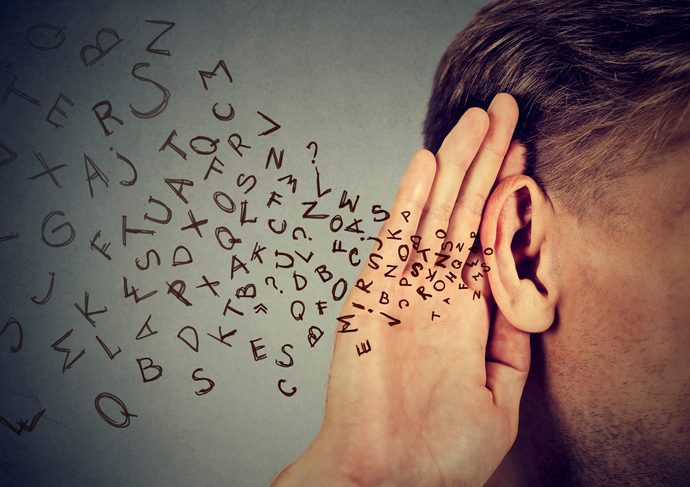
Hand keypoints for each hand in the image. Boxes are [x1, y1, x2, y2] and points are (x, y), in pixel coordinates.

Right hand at [273, 93, 529, 485]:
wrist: (386, 478)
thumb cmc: (440, 452)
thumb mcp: (499, 395)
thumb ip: (512, 341)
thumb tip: (532, 294)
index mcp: (465, 314)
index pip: (488, 237)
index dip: (505, 192)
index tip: (522, 149)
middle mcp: (434, 293)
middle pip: (463, 213)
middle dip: (485, 161)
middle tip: (502, 109)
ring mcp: (402, 290)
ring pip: (432, 215)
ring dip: (455, 166)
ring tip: (475, 119)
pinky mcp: (371, 296)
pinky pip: (394, 240)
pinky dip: (410, 201)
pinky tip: (428, 162)